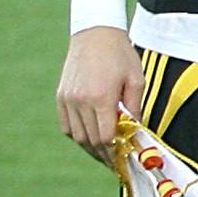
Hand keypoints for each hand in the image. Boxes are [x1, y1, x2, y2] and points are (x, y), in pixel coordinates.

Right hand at [57, 25, 142, 160]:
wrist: (95, 34)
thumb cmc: (120, 55)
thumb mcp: (136, 81)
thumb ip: (134, 109)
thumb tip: (136, 133)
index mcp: (101, 98)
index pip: (106, 137)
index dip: (116, 152)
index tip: (125, 160)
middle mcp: (80, 101)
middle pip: (91, 140)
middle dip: (105, 155)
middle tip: (117, 162)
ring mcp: (67, 99)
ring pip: (77, 136)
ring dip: (91, 148)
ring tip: (105, 153)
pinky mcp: (61, 96)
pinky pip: (67, 125)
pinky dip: (78, 135)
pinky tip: (91, 138)